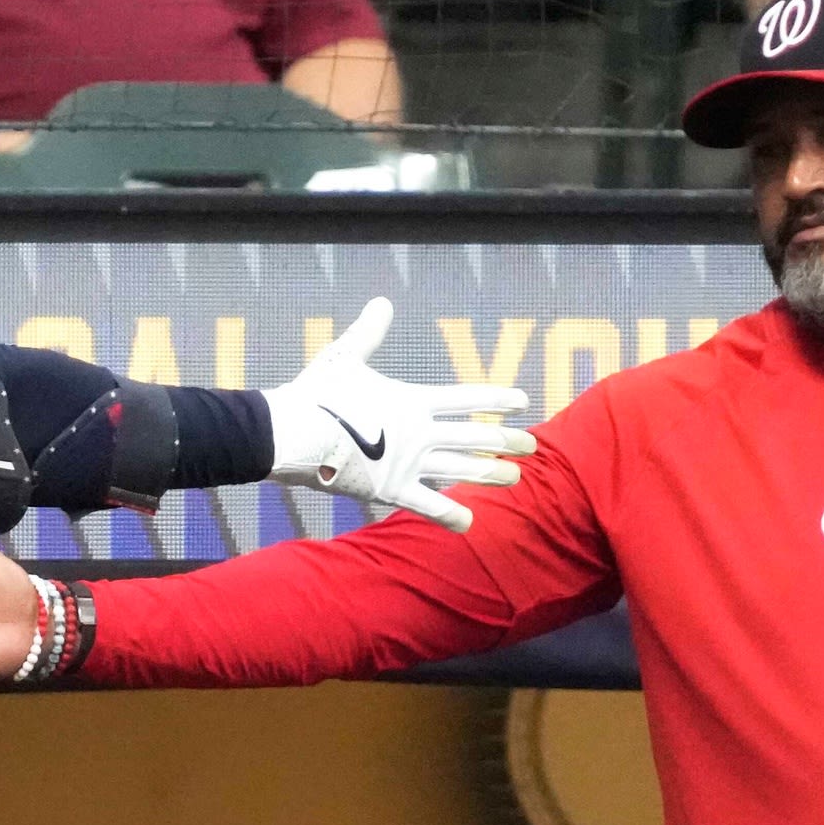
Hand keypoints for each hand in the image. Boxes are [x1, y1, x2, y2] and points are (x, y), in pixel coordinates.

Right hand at [258, 297, 534, 531]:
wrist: (291, 433)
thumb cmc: (316, 393)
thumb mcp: (344, 356)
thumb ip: (368, 332)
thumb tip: (382, 302)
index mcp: (412, 400)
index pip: (467, 398)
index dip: (497, 399)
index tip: (522, 402)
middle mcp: (419, 433)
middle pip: (474, 436)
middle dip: (506, 440)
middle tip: (531, 446)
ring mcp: (407, 463)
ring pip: (461, 471)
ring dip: (490, 474)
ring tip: (515, 477)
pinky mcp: (390, 490)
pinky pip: (427, 505)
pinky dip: (448, 515)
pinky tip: (468, 522)